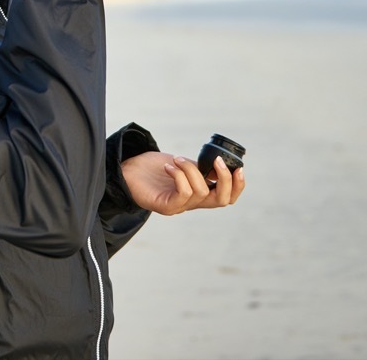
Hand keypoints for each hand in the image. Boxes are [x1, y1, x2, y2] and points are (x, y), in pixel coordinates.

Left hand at [121, 152, 244, 214]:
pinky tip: (169, 167)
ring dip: (190, 169)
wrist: (127, 171)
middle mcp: (192, 203)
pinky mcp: (166, 207)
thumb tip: (219, 162)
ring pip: (200, 191)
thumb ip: (200, 168)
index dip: (238, 186)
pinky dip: (179, 176)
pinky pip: (183, 193)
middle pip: (222, 200)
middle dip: (224, 179)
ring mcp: (180, 206)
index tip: (239, 167)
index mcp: (199, 193)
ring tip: (176, 159)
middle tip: (216, 161)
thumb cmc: (154, 168)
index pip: (227, 197)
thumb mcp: (183, 165)